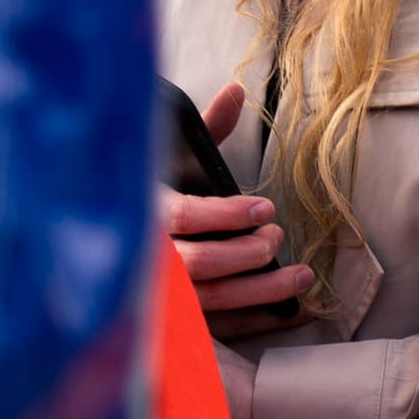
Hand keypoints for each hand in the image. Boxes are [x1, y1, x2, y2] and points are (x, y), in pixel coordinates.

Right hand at [170, 82, 312, 326]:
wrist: (115, 241)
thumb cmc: (158, 197)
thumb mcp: (174, 158)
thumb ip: (207, 129)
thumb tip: (237, 89)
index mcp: (147, 214)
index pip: (185, 218)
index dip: (226, 215)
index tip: (264, 208)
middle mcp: (152, 259)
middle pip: (203, 264)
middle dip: (248, 251)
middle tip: (276, 236)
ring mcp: (165, 296)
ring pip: (216, 299)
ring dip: (265, 289)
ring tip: (302, 274)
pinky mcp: (183, 322)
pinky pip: (224, 328)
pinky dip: (262, 322)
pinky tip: (296, 311)